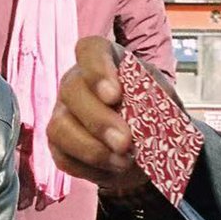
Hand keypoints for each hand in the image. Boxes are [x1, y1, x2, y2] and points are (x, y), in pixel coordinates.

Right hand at [49, 36, 149, 193]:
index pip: (89, 50)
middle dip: (98, 120)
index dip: (97, 70)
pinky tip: (112, 168)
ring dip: (92, 149)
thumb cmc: (150, 112)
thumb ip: (156, 96)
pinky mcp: (58, 145)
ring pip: (59, 128)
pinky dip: (89, 168)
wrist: (147, 146)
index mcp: (103, 61)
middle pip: (71, 90)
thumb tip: (149, 106)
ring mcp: (62, 113)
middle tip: (124, 142)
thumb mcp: (162, 98)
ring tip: (122, 161)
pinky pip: (63, 157)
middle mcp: (76, 82)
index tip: (114, 95)